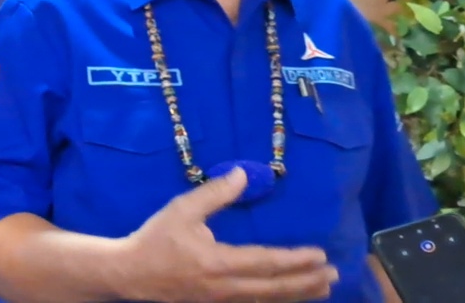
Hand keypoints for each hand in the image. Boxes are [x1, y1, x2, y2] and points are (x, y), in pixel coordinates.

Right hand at [116, 167, 337, 302]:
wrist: (130, 273)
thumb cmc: (156, 239)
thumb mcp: (182, 210)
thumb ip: (214, 193)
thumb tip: (244, 174)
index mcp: (218, 263)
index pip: (266, 262)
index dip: (295, 260)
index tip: (320, 255)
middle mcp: (225, 287)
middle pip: (274, 288)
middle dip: (306, 282)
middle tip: (334, 275)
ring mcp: (221, 300)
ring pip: (267, 300)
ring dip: (297, 294)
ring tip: (322, 288)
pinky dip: (276, 300)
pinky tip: (287, 296)